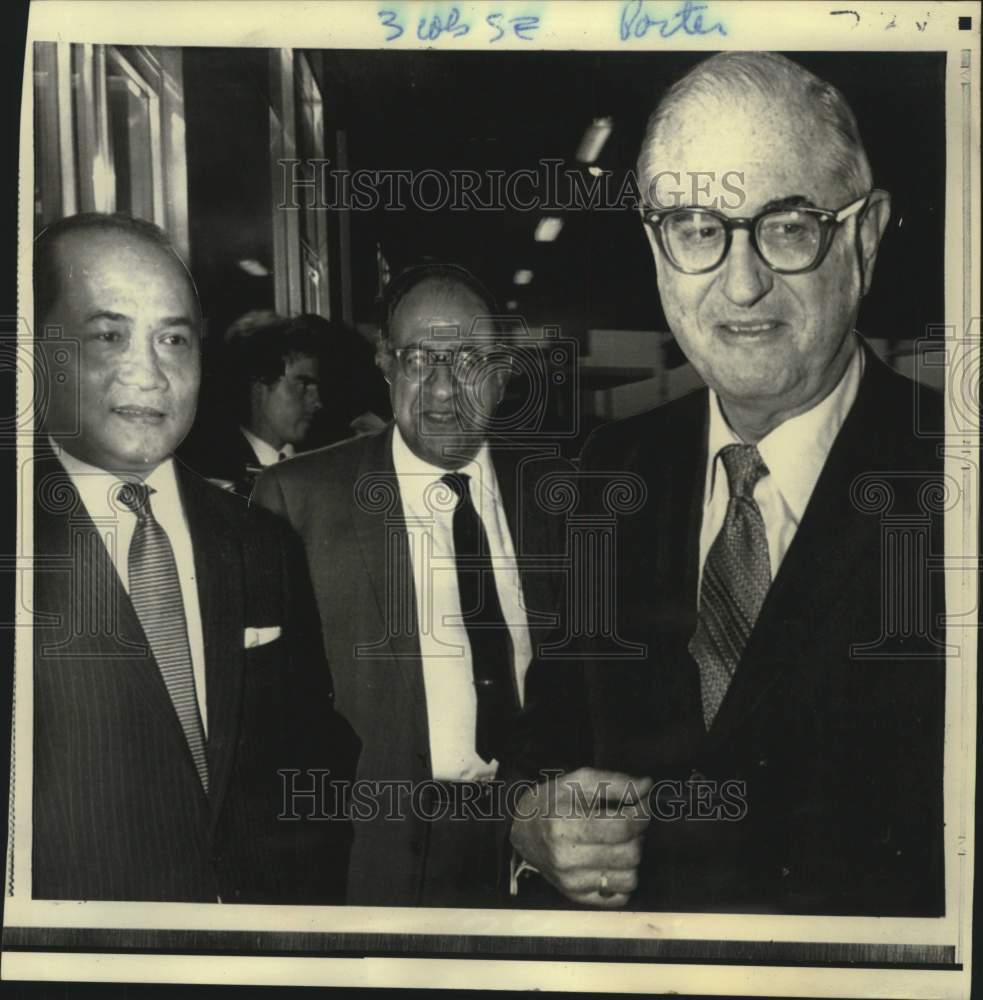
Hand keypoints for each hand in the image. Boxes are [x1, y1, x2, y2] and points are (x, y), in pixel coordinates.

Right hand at [510, 767, 651, 907]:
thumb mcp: (578, 781)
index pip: (622, 826)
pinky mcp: (576, 897)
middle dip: (639, 835)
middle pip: (629, 854)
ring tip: (620, 842)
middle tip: (631, 822)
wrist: (524, 830)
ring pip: (629, 878)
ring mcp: (571, 882)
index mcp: (564, 824)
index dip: (642, 813)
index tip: (643, 804)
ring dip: (632, 858)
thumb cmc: (553, 801)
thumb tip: (646, 786)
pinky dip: (623, 879)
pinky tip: (612, 861)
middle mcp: (566, 858)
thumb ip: (615, 782)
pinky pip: (620, 897)